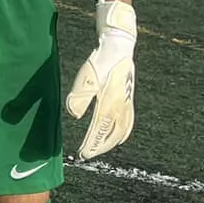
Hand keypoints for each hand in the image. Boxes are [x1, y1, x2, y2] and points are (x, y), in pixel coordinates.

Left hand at [66, 0, 136, 158]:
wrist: (118, 47)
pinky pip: (128, 122)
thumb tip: (75, 116)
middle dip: (100, 147)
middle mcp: (121, 107)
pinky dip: (123, 133)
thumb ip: (80, 98)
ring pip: (122, 130)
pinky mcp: (128, 98)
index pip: (99, 131)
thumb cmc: (99, 62)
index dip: (91, 145)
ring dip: (111, 142)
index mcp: (110, 104)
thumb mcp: (85, 78)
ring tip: (101, 149)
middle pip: (112, 135)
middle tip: (88, 155)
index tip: (82, 155)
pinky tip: (118, 135)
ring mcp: (127, 104)